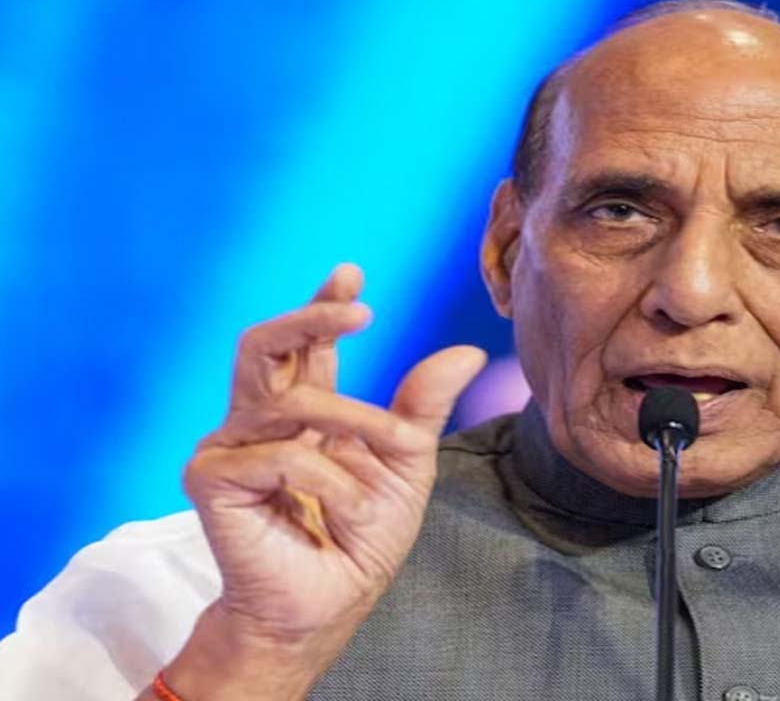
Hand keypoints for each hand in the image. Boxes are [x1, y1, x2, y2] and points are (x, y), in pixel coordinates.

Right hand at [163, 264, 485, 698]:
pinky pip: (283, 454)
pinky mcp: (212, 477)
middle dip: (311, 318)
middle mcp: (261, 420)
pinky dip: (326, 481)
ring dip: (354, 432)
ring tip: (378, 480)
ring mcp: (230, 445)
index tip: (351, 273)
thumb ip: (423, 406)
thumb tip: (470, 350)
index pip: (305, 345)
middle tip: (360, 312)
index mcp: (304, 411)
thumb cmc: (361, 537)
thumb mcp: (406, 464)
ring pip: (295, 399)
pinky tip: (336, 512)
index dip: (323, 306)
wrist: (331, 604)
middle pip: (266, 343)